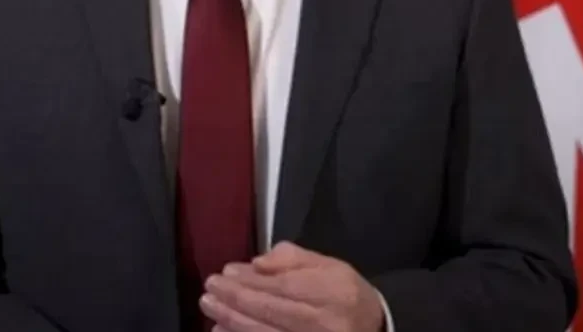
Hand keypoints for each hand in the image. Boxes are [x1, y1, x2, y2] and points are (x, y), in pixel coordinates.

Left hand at [200, 241, 385, 331]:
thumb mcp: (328, 265)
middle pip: (270, 311)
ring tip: (210, 307)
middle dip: (234, 299)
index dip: (250, 281)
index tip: (224, 273)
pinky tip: (223, 331)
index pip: (282, 286)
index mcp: (332, 291)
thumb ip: (292, 259)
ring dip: (232, 321)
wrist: (373, 328)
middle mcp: (323, 322)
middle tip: (209, 289)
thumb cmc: (345, 293)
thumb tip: (256, 263)